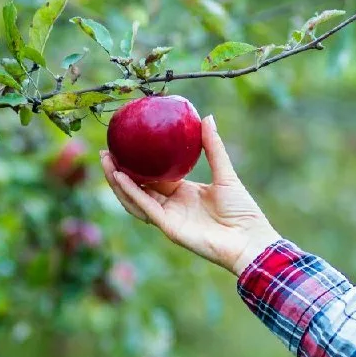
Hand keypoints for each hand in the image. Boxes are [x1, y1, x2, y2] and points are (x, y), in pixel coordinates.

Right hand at [100, 114, 280, 275]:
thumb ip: (213, 147)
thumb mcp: (225, 173)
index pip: (153, 176)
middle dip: (119, 172)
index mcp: (182, 193)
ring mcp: (168, 217)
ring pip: (135, 199)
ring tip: (106, 162)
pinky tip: (120, 178)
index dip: (138, 163)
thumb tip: (206, 117)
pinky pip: (146, 207)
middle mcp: (171, 205)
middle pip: (138, 187)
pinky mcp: (168, 227)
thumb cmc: (242, 211)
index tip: (125, 146)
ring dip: (118, 182)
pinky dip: (132, 193)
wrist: (249, 239)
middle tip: (106, 152)